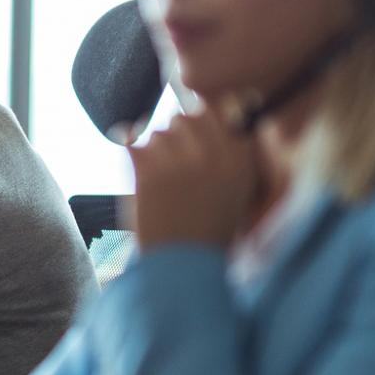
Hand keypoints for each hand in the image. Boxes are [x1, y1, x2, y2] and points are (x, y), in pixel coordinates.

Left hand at [127, 107, 258, 250]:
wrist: (182, 267)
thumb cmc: (211, 234)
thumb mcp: (241, 192)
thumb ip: (237, 151)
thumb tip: (234, 106)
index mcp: (240, 157)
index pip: (222, 108)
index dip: (207, 122)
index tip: (200, 138)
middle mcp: (212, 151)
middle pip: (188, 116)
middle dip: (181, 135)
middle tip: (179, 166)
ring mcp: (178, 156)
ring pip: (160, 131)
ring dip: (159, 150)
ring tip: (165, 184)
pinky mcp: (147, 166)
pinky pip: (133, 143)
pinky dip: (134, 160)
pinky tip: (145, 184)